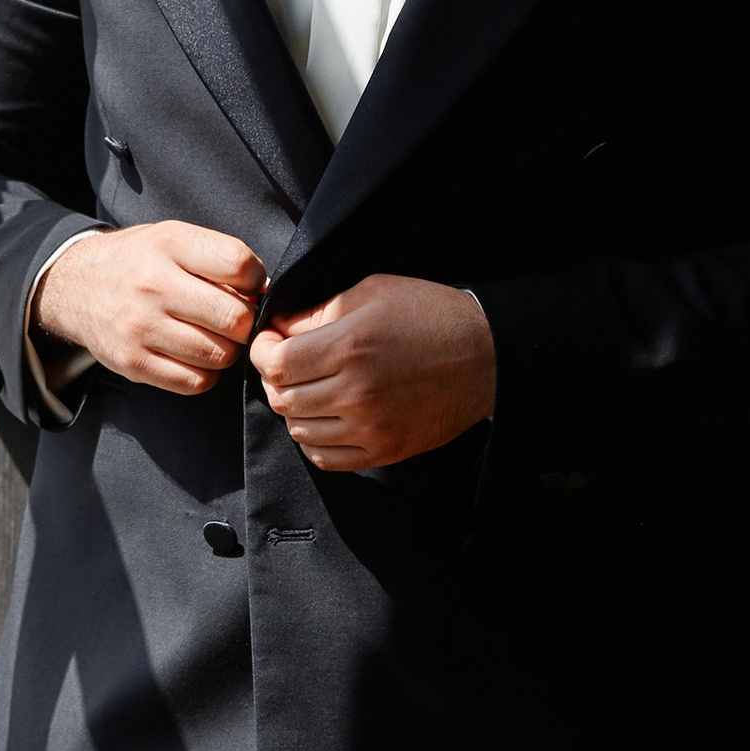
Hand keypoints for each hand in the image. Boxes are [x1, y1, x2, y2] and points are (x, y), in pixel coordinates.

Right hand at [32, 220, 266, 393]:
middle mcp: (153, 284)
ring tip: (211, 337)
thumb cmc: (138, 262)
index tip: (245, 287)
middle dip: (243, 322)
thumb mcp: (172, 238)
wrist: (75, 286)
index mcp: (168, 243)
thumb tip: (263, 293)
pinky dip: (204, 373)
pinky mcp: (133, 363)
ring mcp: (140, 327)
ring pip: (219, 355)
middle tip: (232, 319)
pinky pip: (195, 382)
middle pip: (234, 318)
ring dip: (226, 350)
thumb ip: (216, 258)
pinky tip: (193, 356)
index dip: (254, 281)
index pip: (239, 265)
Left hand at [249, 274, 495, 470]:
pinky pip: (326, 458)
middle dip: (276, 379)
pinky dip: (314, 441)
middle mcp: (356, 392)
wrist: (486, 356)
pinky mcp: (385, 450)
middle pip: (283, 399)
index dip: (263, 352)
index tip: (271, 343)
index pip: (275, 364)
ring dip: (295, 410)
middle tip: (290, 364)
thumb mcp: (372, 292)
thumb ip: (319, 310)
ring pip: (300, 431)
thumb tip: (278, 328)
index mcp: (349, 347)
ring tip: (311, 389)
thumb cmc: (431, 316)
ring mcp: (371, 427)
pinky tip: (325, 419)